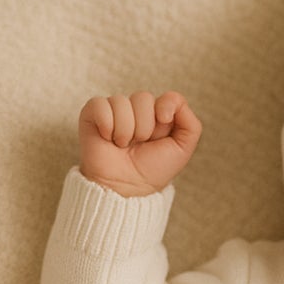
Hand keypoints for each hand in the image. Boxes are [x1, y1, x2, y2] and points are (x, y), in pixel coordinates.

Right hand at [78, 91, 202, 196]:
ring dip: (125, 131)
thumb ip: (191, 123)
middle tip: (139, 144)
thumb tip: (171, 100)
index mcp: (157, 114)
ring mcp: (114, 109)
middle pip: (143, 98)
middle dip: (144, 127)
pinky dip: (107, 126)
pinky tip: (108, 139)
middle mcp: (136, 109)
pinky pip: (101, 105)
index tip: (162, 127)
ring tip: (122, 145)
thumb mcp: (182, 150)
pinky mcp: (92, 112)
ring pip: (122, 102)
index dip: (166, 109)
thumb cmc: (152, 170)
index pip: (168, 97)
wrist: (126, 187)